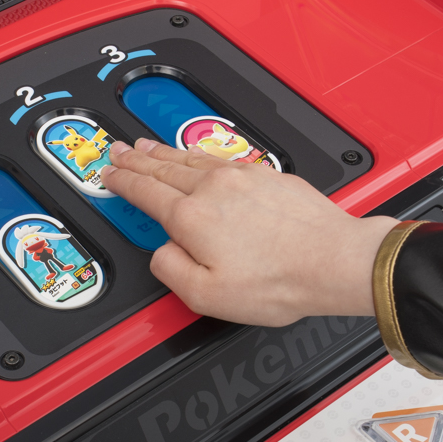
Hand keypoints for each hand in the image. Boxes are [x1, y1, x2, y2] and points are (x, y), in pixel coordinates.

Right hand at [101, 139, 397, 325]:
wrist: (333, 260)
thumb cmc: (279, 280)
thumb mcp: (206, 295)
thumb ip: (171, 270)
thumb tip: (162, 251)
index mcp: (192, 217)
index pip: (145, 192)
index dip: (122, 182)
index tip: (109, 174)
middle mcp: (213, 188)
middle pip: (163, 168)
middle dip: (136, 159)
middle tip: (118, 151)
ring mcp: (241, 177)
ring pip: (189, 158)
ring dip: (162, 151)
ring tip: (146, 145)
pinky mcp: (266, 175)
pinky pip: (219, 157)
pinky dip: (196, 153)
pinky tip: (195, 153)